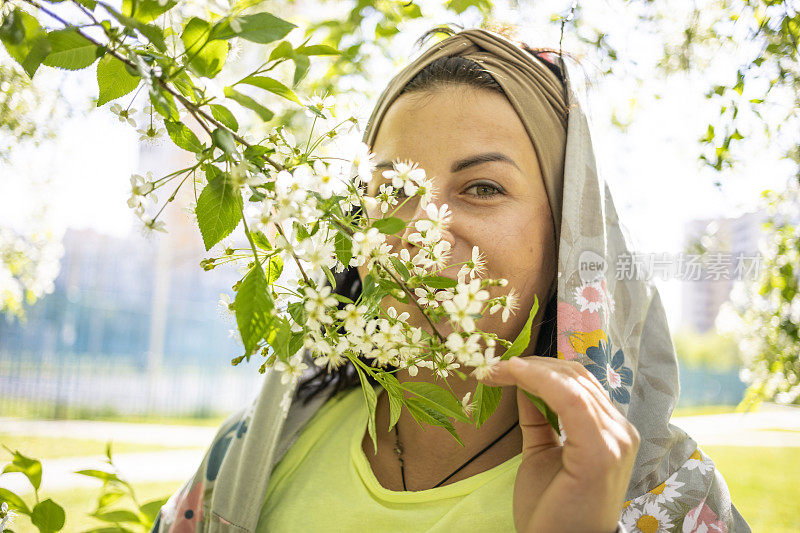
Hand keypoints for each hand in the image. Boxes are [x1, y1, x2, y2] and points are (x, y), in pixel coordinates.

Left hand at [478, 356, 639, 532]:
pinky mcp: (601, 451)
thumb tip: (522, 382)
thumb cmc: (552, 508)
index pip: (578, 384)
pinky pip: (570, 400)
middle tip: (493, 367)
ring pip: (571, 383)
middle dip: (531, 366)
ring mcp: (615, 440)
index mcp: (610, 431)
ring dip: (528, 370)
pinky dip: (540, 380)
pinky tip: (514, 374)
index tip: (502, 367)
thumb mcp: (542, 452)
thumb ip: (539, 417)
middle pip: (576, 377)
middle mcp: (620, 431)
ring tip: (495, 371)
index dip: (540, 368)